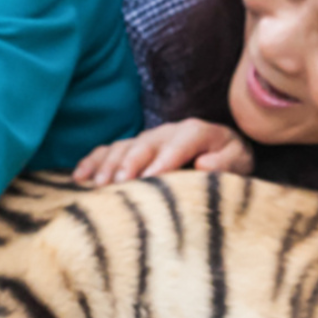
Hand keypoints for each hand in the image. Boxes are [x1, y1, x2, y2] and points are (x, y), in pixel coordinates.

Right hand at [74, 119, 254, 185]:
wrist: (222, 150)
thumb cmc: (230, 162)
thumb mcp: (238, 161)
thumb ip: (226, 161)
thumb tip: (204, 164)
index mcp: (196, 132)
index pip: (180, 143)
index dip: (165, 159)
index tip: (152, 178)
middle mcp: (168, 131)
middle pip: (145, 144)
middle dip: (130, 163)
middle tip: (119, 184)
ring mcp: (147, 139)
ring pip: (123, 147)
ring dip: (108, 165)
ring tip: (97, 186)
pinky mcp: (133, 148)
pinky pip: (107, 151)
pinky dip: (92, 162)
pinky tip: (79, 178)